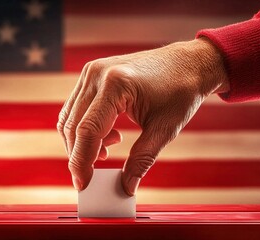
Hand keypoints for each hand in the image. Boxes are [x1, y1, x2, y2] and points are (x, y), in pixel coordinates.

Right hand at [57, 38, 228, 195]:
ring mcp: (92, 72)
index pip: (87, 130)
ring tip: (107, 153)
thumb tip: (126, 187)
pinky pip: (77, 108)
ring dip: (80, 143)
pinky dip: (84, 128)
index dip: (81, 162)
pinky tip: (109, 136)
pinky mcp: (93, 76)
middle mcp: (97, 74)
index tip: (84, 185)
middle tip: (92, 178)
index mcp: (116, 84)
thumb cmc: (181, 91)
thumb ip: (142, 160)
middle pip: (73, 126)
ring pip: (70, 118)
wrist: (188, 64)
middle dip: (79, 156)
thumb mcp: (164, 129)